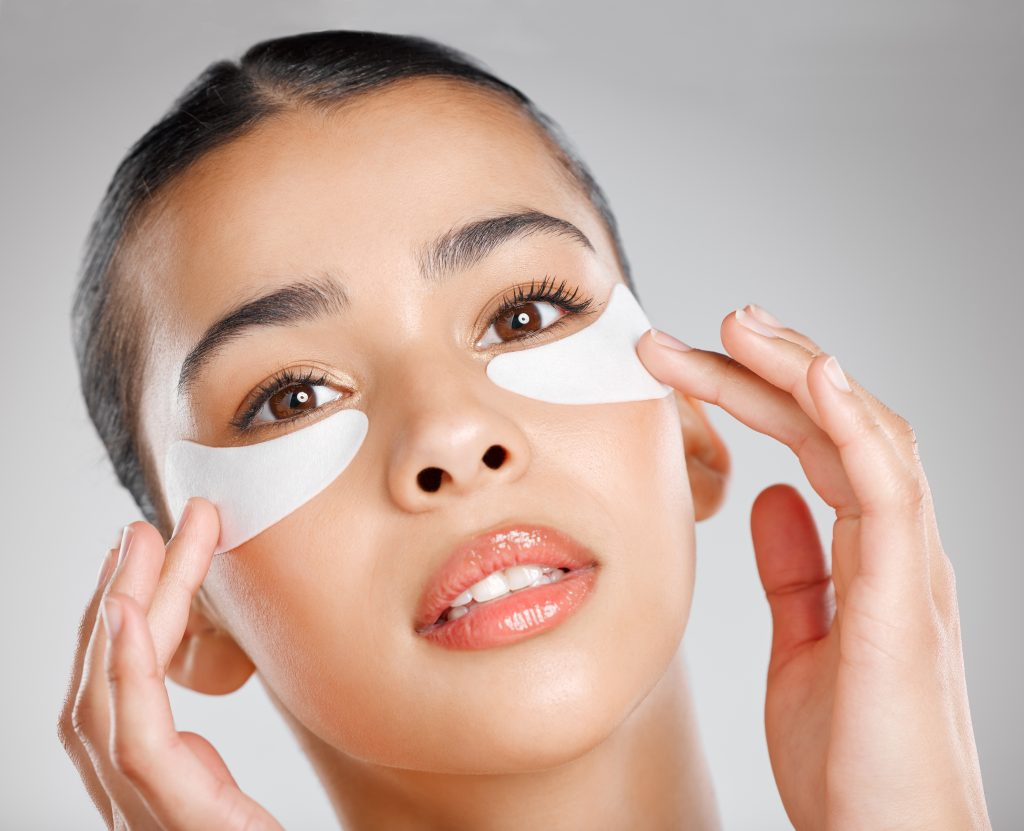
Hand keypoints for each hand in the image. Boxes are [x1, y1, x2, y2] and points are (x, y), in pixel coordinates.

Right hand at [57, 498, 282, 829]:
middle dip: (117, 604)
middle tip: (139, 529)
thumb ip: (210, 773)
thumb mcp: (239, 806)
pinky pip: (135, 744)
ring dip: (121, 617)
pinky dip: (125, 676)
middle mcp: (137, 805)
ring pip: (106, 705)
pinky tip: (131, 617)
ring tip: (138, 547)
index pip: (123, 697)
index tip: (147, 555)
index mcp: (154, 795)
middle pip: (106, 688)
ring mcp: (148, 819)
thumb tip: (203, 724)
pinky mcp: (178, 824)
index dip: (124, 625)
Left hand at [637, 306, 990, 829]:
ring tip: (742, 325)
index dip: (761, 394)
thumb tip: (768, 499)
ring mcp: (907, 569)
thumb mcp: (802, 644)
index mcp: (867, 556)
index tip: (694, 361)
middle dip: (770, 367)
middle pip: (838, 425)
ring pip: (868, 436)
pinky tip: (814, 378)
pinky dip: (855, 426)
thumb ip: (794, 569)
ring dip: (803, 371)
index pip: (817, 444)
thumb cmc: (852, 757)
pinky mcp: (905, 604)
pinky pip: (888, 492)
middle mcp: (895, 548)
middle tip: (706, 324)